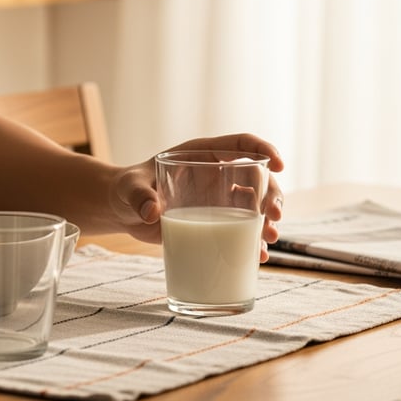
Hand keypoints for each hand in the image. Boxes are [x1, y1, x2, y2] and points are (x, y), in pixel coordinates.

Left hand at [110, 133, 285, 259]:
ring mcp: (218, 199)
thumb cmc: (127, 189)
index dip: (263, 149)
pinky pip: (241, 229)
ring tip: (270, 238)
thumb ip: (139, 196)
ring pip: (255, 205)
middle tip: (273, 216)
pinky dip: (253, 241)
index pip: (240, 144)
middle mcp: (216, 174)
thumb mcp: (130, 188)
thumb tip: (151, 212)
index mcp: (200, 154)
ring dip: (267, 220)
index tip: (278, 164)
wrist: (122, 211)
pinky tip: (260, 256)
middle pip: (256, 177)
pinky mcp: (214, 222)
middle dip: (271, 194)